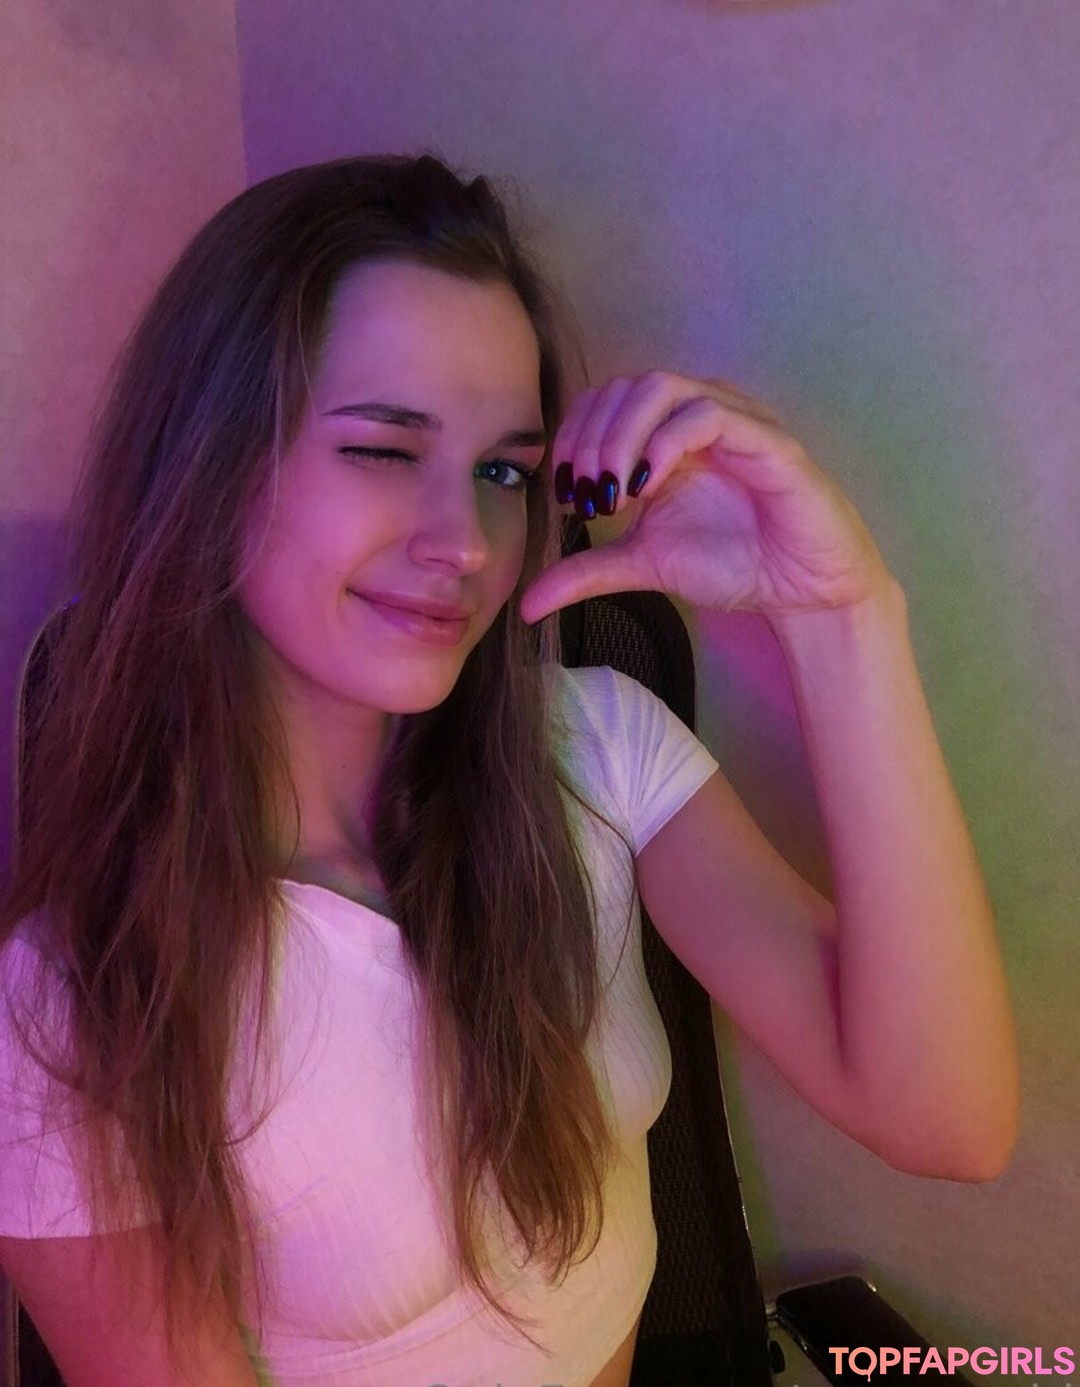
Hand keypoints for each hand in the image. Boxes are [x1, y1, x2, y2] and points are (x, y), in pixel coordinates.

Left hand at [519, 371, 893, 623]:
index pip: (604, 401)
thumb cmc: (734, 565)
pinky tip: (647, 486)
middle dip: (591, 438)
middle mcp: (700, 414)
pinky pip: (710, 416)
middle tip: (583, 494)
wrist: (804, 593)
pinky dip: (667, 442)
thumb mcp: (642, 565)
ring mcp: (736, 422)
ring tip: (612, 493)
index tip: (562, 492)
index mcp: (667, 432)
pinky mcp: (770, 442)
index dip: (573, 437)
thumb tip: (524, 604)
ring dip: (622, 436)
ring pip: (663, 388)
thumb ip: (585, 572)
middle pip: (626, 386)